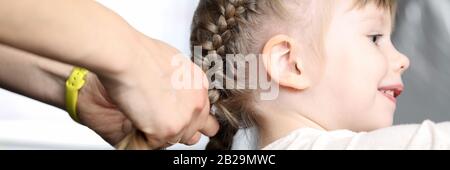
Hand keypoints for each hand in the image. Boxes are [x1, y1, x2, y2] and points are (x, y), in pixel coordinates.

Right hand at [82, 37, 218, 148]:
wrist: (126, 55)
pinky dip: (137, 140)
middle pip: (191, 133)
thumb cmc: (139, 54)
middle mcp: (197, 103)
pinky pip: (150, 146)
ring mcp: (185, 118)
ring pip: (171, 141)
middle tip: (152, 118)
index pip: (201, 115)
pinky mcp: (168, 130)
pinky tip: (132, 121)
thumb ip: (178, 86)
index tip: (170, 117)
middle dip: (173, 129)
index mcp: (199, 85)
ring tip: (139, 113)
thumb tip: (172, 97)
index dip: (184, 118)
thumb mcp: (170, 64)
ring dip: (154, 133)